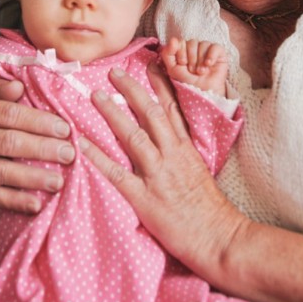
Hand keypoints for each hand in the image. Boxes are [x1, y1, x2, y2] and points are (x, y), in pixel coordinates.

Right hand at [0, 79, 74, 212]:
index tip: (64, 129)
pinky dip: (14, 202)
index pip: (9, 115)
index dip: (38, 121)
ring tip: (58, 181)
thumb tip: (19, 86)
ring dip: (32, 178)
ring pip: (1, 172)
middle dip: (42, 149)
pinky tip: (36, 204)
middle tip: (69, 154)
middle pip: (8, 143)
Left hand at [81, 63, 246, 281]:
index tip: (150, 64)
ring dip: (112, 114)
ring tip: (95, 97)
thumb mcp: (201, 170)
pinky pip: (116, 173)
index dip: (160, 84)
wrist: (220, 237)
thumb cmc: (210, 209)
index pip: (173, 108)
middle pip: (150, 113)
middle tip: (114, 72)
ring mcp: (158, 174)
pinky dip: (98, 157)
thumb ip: (183, 152)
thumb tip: (169, 139)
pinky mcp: (144, 198)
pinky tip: (82, 143)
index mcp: (186, 148)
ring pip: (133, 136)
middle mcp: (172, 155)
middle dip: (131, 90)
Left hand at [161, 37, 227, 93]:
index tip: (182, 64)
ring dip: (200, 60)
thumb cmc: (188, 81)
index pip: (181, 41)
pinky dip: (211, 56)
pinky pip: (215, 47)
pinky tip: (209, 65)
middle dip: (191, 58)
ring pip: (203, 44)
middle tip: (193, 70)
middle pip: (192, 42)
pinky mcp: (219, 53)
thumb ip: (168, 54)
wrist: (203, 92)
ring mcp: (208, 49)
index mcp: (184, 49)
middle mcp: (196, 47)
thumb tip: (173, 39)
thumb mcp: (173, 69)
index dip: (181, 52)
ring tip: (201, 71)